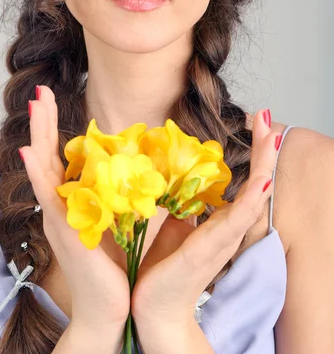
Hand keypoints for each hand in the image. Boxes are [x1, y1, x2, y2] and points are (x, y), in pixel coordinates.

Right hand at [19, 85, 130, 331]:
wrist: (111, 304)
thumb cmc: (117, 262)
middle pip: (46, 154)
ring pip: (42, 168)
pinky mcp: (63, 230)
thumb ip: (120, 191)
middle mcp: (59, 203)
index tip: (54, 97)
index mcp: (71, 198)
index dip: (55, 126)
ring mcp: (58, 215)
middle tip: (40, 90)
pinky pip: (45, 196)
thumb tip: (141, 166)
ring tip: (35, 106)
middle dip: (44, 121)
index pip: (59, 154)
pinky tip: (28, 153)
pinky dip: (35, 174)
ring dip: (38, 135)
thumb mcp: (119, 216)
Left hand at [130, 109, 278, 327]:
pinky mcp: (210, 250)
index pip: (244, 181)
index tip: (256, 123)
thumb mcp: (174, 227)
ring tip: (271, 137)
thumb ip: (183, 205)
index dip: (252, 153)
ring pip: (251, 197)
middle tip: (267, 119)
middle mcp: (227, 228)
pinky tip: (261, 183)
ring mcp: (222, 239)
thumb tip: (178, 181)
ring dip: (262, 166)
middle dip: (263, 151)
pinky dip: (250, 202)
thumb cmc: (166, 268)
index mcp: (220, 221)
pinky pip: (234, 222)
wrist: (155, 307)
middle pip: (255, 184)